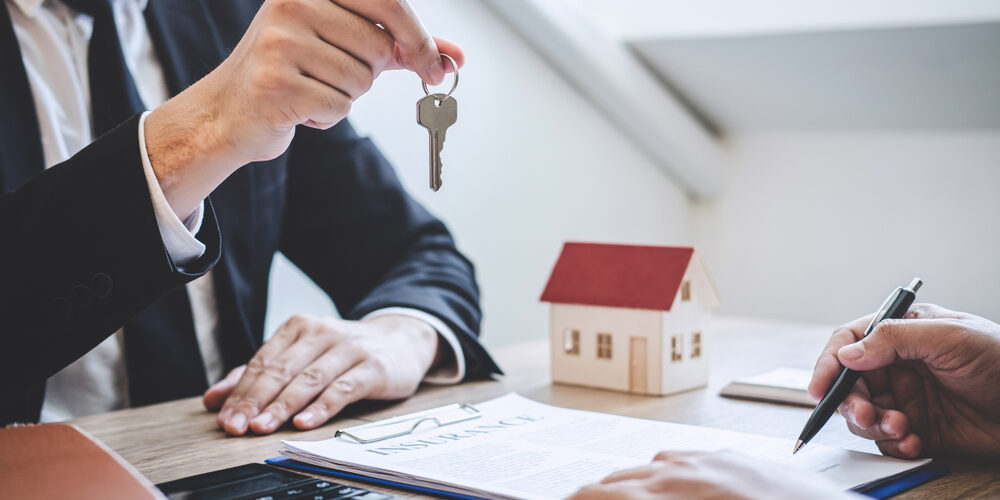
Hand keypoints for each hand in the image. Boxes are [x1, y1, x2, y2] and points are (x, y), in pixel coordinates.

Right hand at [144, 0, 464, 218]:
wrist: (231, 111)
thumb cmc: (295, 72)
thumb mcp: (348, 46)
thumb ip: (400, 47)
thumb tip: (453, 58)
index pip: (388, 1)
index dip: (418, 36)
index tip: (433, 64)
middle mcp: (291, 4)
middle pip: (378, 48)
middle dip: (368, 72)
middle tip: (335, 74)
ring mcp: (279, 43)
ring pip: (361, 80)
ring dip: (345, 96)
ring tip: (311, 88)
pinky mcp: (274, 84)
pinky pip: (339, 107)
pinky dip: (328, 117)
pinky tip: (301, 108)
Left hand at [202, 314, 439, 434]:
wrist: (401, 341)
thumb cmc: (344, 353)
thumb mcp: (302, 356)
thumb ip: (258, 376)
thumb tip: (213, 399)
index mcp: (299, 328)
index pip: (263, 362)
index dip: (241, 392)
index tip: (224, 418)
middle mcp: (322, 333)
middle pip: (282, 370)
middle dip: (255, 401)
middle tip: (235, 427)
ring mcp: (349, 349)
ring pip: (309, 380)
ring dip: (282, 406)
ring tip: (262, 427)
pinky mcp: (373, 368)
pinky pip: (342, 389)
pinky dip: (321, 407)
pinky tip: (304, 422)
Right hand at [568, 450, 853, 499]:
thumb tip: (621, 498)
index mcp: (669, 495)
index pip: (595, 494)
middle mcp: (683, 471)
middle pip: (615, 480)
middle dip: (598, 497)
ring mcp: (710, 459)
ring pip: (648, 467)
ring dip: (633, 489)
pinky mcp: (735, 455)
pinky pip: (684, 458)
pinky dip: (668, 477)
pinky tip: (677, 493)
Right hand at [809, 303, 999, 458]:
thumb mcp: (950, 336)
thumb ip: (895, 339)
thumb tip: (847, 354)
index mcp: (901, 334)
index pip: (849, 343)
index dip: (828, 364)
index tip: (819, 387)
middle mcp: (897, 365)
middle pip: (849, 383)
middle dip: (850, 402)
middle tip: (865, 415)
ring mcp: (905, 398)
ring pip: (862, 414)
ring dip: (873, 424)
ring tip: (900, 427)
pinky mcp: (916, 429)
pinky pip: (887, 440)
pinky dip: (894, 444)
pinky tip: (914, 441)